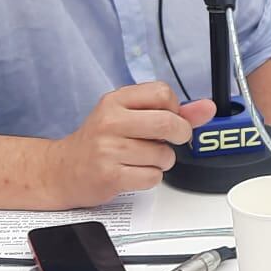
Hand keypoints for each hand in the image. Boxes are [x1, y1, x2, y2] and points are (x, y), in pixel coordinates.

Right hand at [48, 83, 215, 206]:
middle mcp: (110, 121)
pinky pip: (152, 177)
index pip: (163, 93)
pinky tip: (134, 172)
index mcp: (116, 100)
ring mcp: (108, 149)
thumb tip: (208, 107)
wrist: (63, 170)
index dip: (175, 109)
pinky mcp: (109, 175)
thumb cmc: (100, 141)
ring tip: (143, 159)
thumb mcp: (130, 117)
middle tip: (170, 141)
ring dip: (162, 161)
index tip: (168, 118)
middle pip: (167, 122)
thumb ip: (172, 111)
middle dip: (179, 135)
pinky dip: (150, 178)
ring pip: (163, 155)